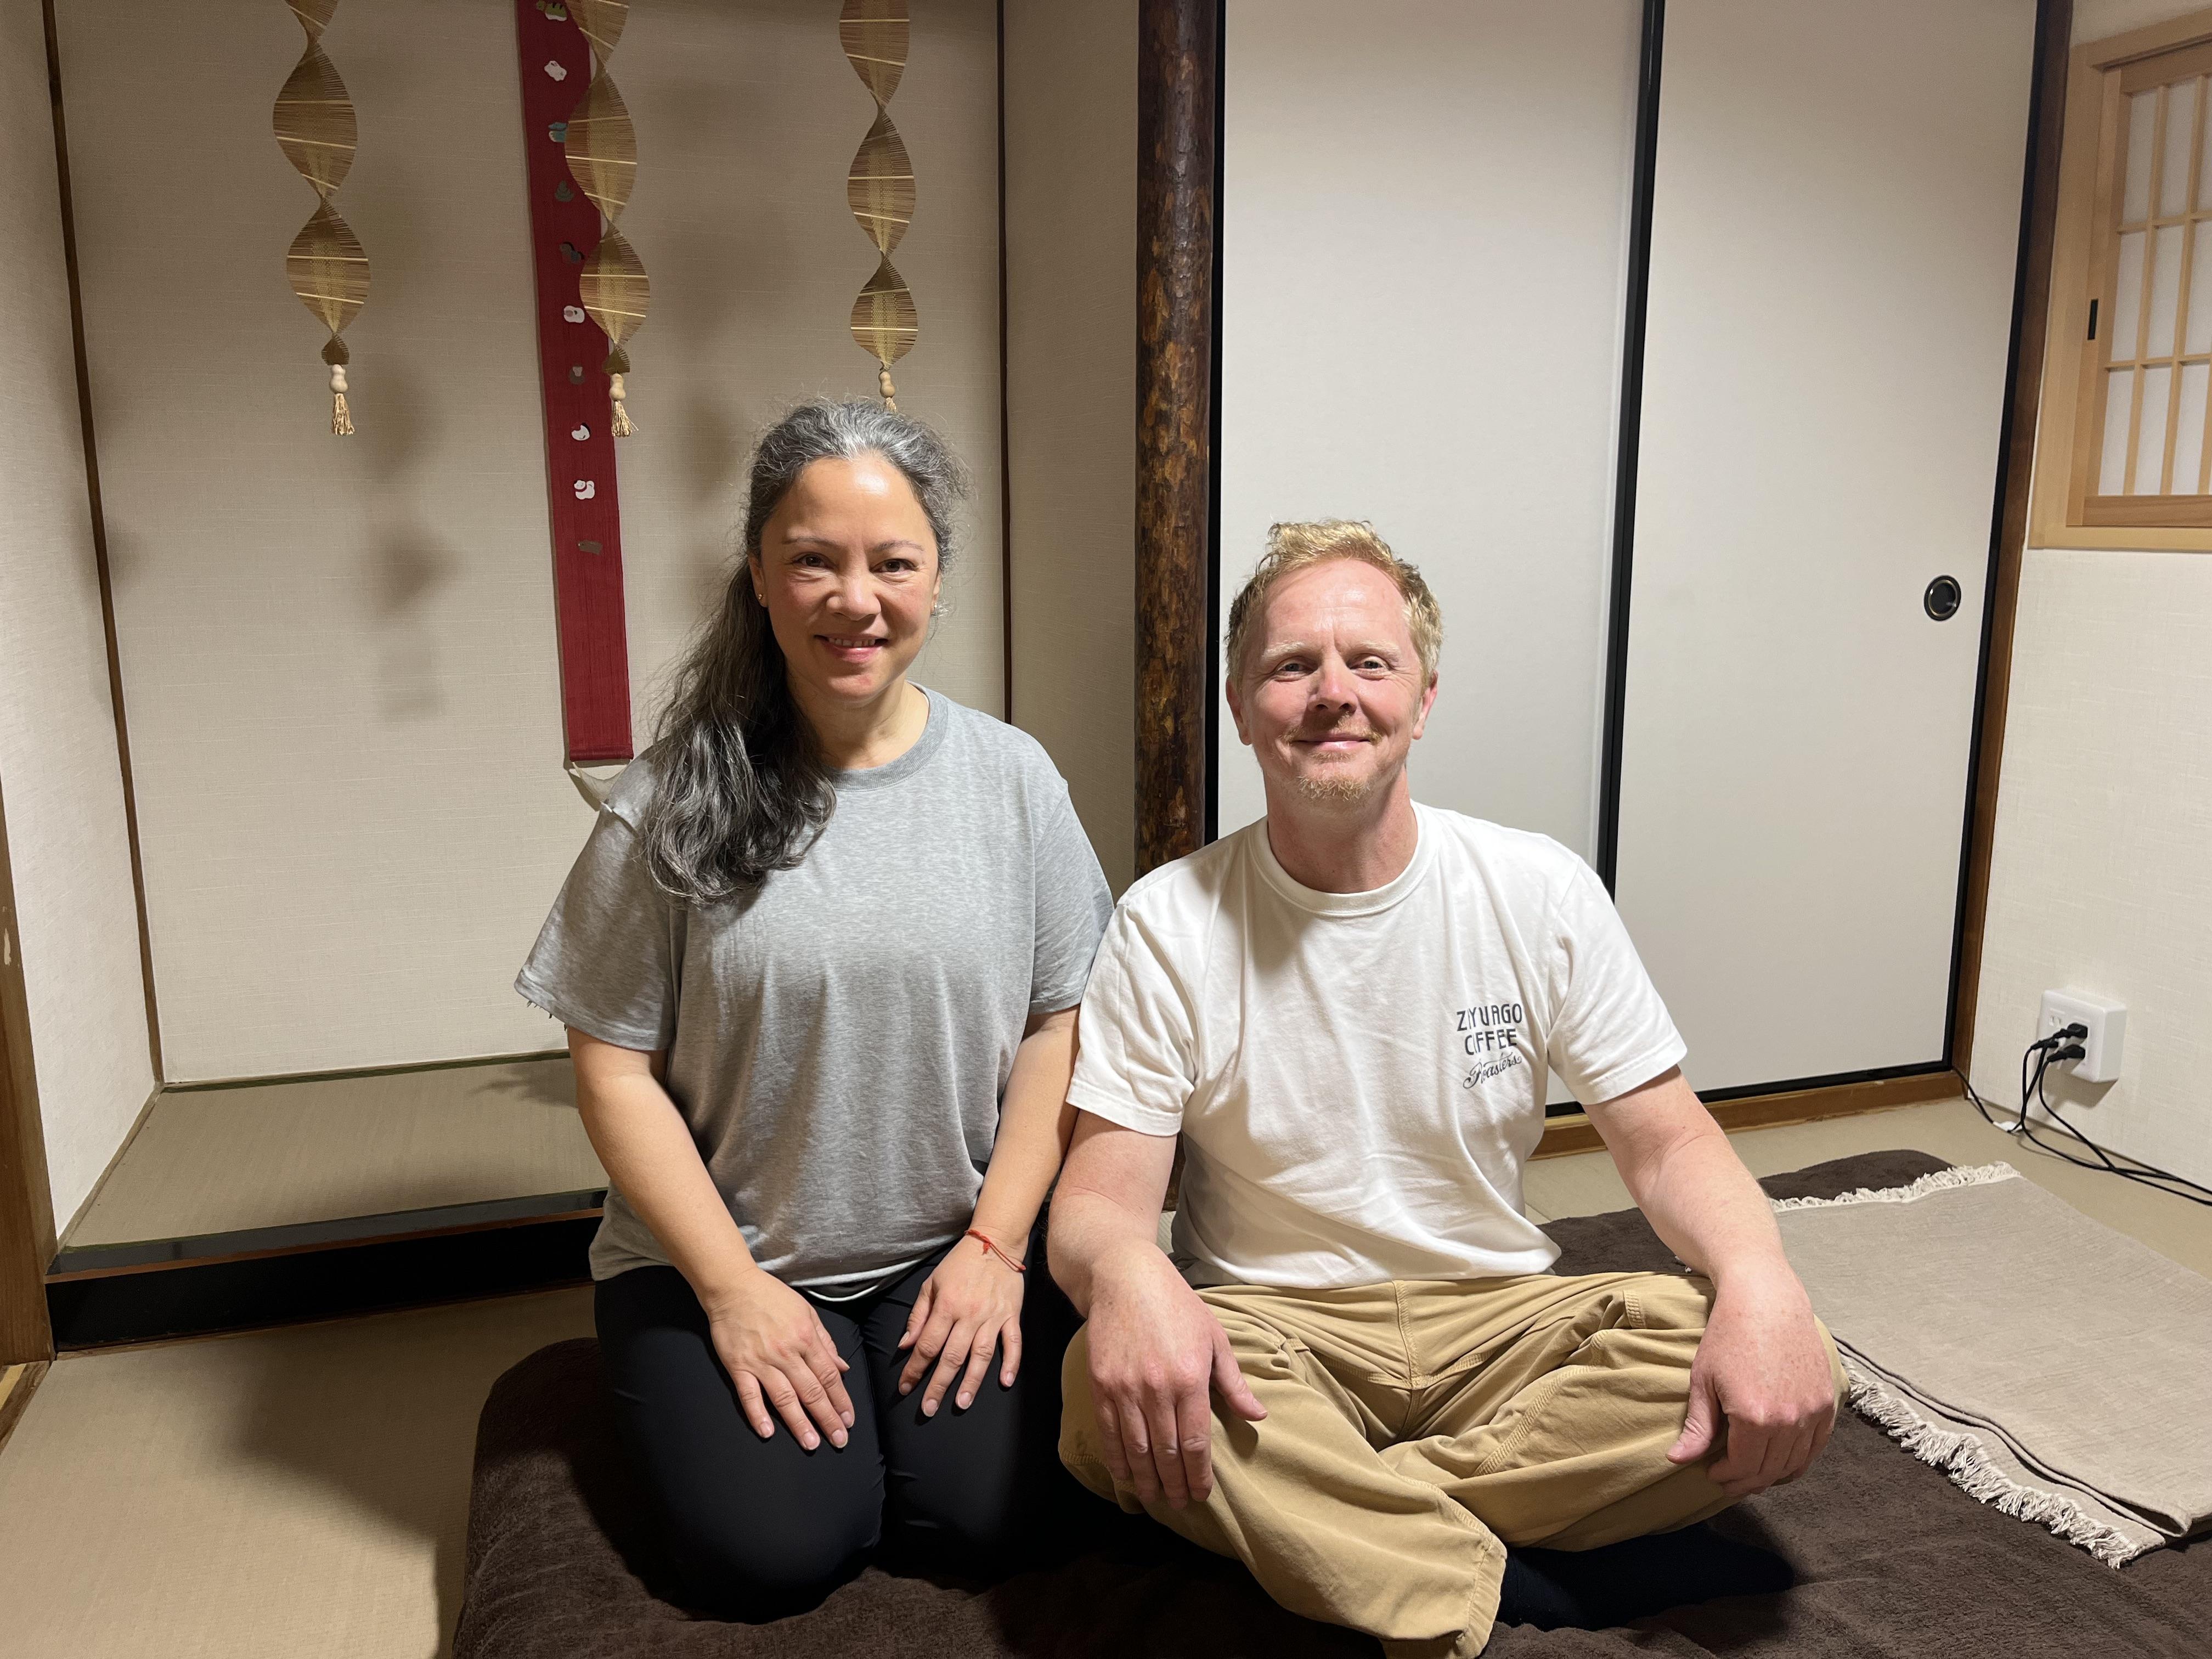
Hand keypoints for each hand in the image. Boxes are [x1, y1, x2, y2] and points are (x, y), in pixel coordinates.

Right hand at [700, 1268, 855, 1449]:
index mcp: (806, 1337)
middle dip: (827, 1418)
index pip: (828, 1376)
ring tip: (811, 1444)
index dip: (840, 1400)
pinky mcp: (738, 1366)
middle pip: (811, 1391)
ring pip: (784, 1398)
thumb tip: (842, 1367)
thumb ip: (825, 1342)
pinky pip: (749, 1395)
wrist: (733, 1286)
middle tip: (839, 1440)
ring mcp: (761, 1361)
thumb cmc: (772, 1297)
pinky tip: (768, 1432)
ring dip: (799, 1423)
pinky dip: (758, 1414)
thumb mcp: (806, 1312)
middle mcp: (786, 1352)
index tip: (848, 1420)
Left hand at [897, 1231, 1028, 1414]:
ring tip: (962, 1403)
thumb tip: (905, 1346)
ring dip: (971, 1381)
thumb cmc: (958, 1265)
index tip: (905, 1388)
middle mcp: (969, 1314)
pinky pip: (1013, 1342)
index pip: (927, 1345)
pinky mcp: (1012, 1315)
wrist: (994, 1243)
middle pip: (952, 1356)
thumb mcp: (930, 1285)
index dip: (914, 1369)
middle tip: (928, 1409)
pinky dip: (1011, 1362)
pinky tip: (1005, 1381)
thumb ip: (918, 1316)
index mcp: (946, 1306)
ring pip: (981, 1355)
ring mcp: (993, 1316)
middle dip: (938, 1385)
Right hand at [1083, 1247, 1265, 1509]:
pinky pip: (1109, 1432)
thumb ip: (1233, 1382)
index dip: (1198, 1475)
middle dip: (1174, 1484)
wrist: (1125, 1278)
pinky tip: (1125, 1475)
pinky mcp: (1101, 1384)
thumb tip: (1258, 1416)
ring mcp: (1125, 1388)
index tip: (1201, 1494)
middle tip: (1180, 1504)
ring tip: (1154, 1498)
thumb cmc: (1177, 1305)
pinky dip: (1117, 1459)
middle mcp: (1157, 1388)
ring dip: (1146, 1479)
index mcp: (1190, 1378)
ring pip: (1136, 1448)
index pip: (1195, 1442)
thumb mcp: (1214, 1337)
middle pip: (1166, 1452)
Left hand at [1667, 1266, 1835, 1497]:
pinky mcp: (1827, 1403)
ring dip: (1771, 1476)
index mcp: (1754, 1417)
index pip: (1742, 1467)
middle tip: (1728, 1481)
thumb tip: (1678, 1460)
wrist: (1766, 1300)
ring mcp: (1812, 1413)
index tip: (1712, 1473)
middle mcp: (1789, 1420)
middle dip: (1745, 1482)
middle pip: (1769, 1471)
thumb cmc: (1728, 1335)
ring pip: (1794, 1464)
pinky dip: (1797, 1462)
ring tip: (1750, 1473)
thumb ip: (1697, 1427)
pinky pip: (1815, 1448)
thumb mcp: (1703, 1380)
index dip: (1726, 1477)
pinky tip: (1779, 1462)